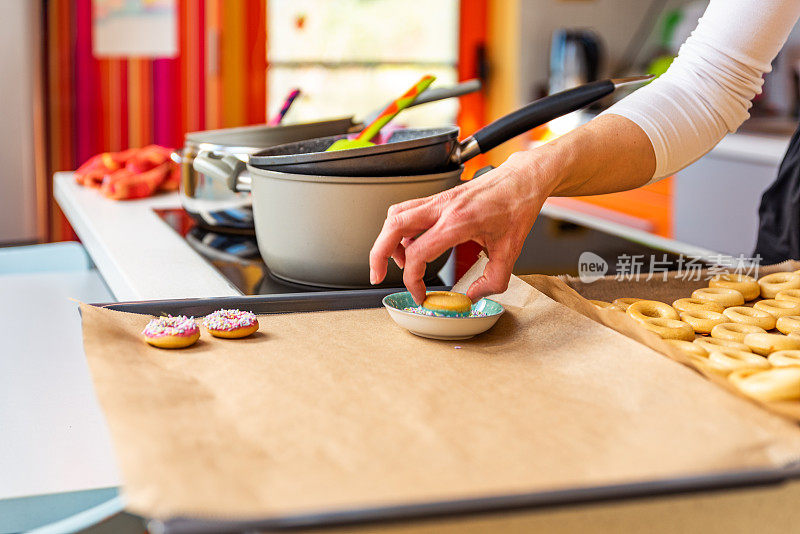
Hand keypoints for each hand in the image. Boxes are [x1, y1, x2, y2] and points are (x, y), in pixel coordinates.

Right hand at [369, 151, 553, 303]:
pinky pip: (407, 210)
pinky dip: (401, 228)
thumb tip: (473, 295)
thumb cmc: (516, 207)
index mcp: (457, 222)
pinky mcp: (438, 198)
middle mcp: (442, 208)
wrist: (522, 179)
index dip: (412, 280)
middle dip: (378, 255)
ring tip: (398, 261)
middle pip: (392, 227)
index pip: (417, 254)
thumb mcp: (511, 251)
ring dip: (388, 239)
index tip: (420, 293)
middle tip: (377, 275)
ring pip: (395, 215)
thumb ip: (492, 280)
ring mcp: (438, 200)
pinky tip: (413, 243)